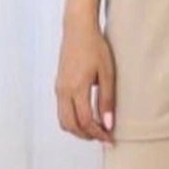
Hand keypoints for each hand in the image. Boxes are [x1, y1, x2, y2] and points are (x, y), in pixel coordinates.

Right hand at [55, 11, 114, 142]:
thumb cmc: (95, 47)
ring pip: (63, 120)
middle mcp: (64, 91)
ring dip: (78, 129)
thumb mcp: (107, 73)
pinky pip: (62, 110)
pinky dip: (73, 119)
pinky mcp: (58, 85)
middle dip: (87, 135)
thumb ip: (107, 100)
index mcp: (77, 88)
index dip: (98, 134)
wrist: (78, 29)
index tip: (110, 140)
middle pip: (71, 125)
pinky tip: (86, 116)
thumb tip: (108, 123)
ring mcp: (59, 88)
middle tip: (103, 137)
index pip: (86, 121)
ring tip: (96, 128)